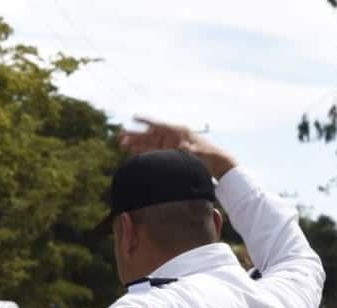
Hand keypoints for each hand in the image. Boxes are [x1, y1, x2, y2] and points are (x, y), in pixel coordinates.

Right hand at [119, 117, 236, 178]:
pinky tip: (131, 152)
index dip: (146, 121)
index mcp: (178, 132)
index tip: (134, 116)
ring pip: (148, 143)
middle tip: (120, 135)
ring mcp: (168, 145)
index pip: (159, 125)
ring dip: (134, 143)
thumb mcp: (200, 152)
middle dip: (134, 134)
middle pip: (149, 134)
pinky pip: (151, 151)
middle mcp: (171, 137)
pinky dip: (141, 152)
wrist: (216, 163)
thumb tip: (184, 148)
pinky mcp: (167, 154)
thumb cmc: (209, 156)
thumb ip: (190, 150)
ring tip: (120, 143)